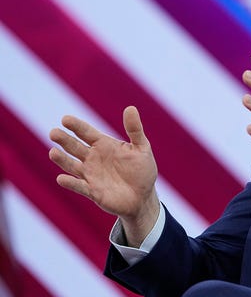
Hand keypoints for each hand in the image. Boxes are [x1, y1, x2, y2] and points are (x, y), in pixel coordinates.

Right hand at [49, 106, 158, 245]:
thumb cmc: (142, 170)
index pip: (87, 132)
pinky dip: (70, 183)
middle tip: (54, 132)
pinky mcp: (92, 191)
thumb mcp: (142, 148)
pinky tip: (62, 178)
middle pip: (75, 147)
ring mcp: (91, 175)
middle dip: (64, 140)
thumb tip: (130, 108)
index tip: (65, 119)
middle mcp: (93, 158)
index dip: (76, 126)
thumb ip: (135, 130)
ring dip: (62, 160)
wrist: (143, 197)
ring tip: (53, 152)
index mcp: (104, 145)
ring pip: (72, 165)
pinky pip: (79, 186)